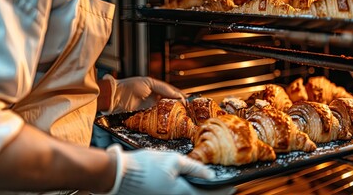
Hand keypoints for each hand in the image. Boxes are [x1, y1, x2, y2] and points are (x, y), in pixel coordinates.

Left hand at [103, 75, 186, 113]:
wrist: (114, 97)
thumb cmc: (129, 87)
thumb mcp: (148, 83)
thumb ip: (163, 88)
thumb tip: (177, 94)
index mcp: (156, 88)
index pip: (172, 92)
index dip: (180, 96)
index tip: (189, 101)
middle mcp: (154, 97)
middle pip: (170, 102)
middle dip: (179, 106)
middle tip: (188, 111)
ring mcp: (150, 107)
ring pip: (164, 111)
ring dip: (172, 114)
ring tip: (181, 117)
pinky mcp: (145, 116)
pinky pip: (157, 118)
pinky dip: (163, 120)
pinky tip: (169, 122)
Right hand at [104, 144, 234, 194]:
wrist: (120, 175)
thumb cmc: (146, 165)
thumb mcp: (173, 160)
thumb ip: (194, 168)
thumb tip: (210, 174)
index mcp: (182, 193)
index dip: (223, 191)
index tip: (232, 186)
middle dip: (213, 193)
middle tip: (223, 186)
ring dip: (201, 193)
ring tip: (208, 185)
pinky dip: (189, 192)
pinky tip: (191, 185)